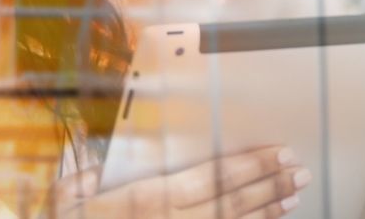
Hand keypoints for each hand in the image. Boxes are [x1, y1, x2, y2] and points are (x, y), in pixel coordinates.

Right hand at [48, 145, 310, 217]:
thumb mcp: (66, 201)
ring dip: (265, 213)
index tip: (278, 151)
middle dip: (268, 185)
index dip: (249, 164)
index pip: (211, 177)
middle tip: (299, 172)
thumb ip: (84, 179)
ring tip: (293, 197)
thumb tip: (100, 163)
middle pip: (231, 203)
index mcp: (148, 200)